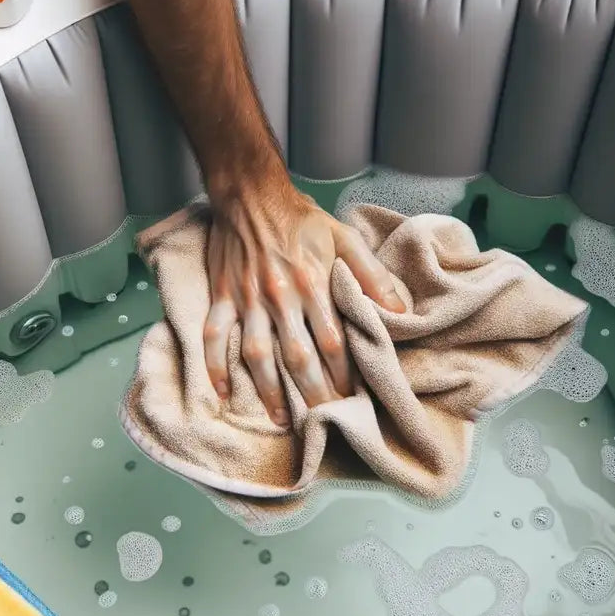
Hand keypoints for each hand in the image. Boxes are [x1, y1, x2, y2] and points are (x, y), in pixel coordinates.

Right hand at [203, 177, 405, 423]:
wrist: (251, 195)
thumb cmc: (301, 219)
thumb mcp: (345, 239)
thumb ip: (372, 276)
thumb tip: (399, 311)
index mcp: (313, 284)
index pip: (333, 341)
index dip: (344, 374)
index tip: (353, 397)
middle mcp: (280, 296)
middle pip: (298, 357)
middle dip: (313, 393)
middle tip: (324, 420)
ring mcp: (248, 299)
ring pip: (257, 354)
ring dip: (269, 391)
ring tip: (282, 419)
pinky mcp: (223, 296)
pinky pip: (215, 336)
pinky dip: (215, 366)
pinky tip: (224, 393)